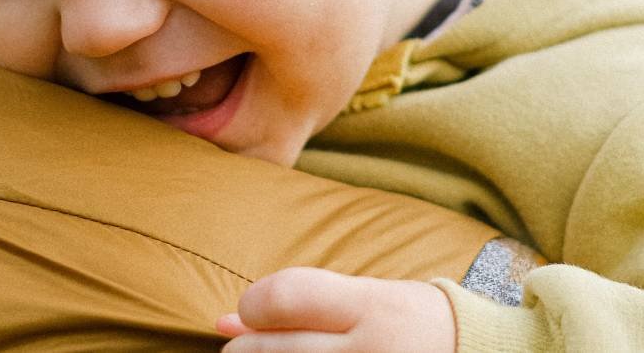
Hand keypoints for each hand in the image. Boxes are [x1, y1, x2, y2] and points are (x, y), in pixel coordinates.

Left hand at [217, 266, 456, 351]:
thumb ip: (305, 301)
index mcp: (374, 308)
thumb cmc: (413, 322)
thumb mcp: (371, 296)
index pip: (289, 297)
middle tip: (238, 345)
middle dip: (246, 347)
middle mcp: (370, 351)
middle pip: (281, 349)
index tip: (250, 309)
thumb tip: (231, 314)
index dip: (254, 302)